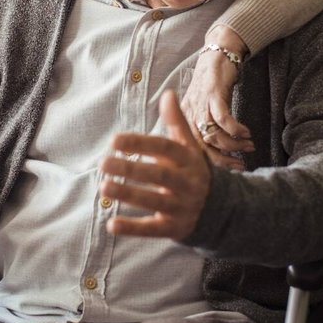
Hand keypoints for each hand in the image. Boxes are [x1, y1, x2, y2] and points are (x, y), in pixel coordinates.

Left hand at [98, 90, 212, 240]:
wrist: (220, 209)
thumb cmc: (192, 171)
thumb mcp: (188, 147)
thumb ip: (176, 122)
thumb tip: (168, 93)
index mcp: (188, 160)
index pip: (164, 149)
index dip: (140, 144)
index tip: (114, 140)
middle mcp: (187, 183)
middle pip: (159, 175)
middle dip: (130, 169)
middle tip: (103, 163)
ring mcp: (181, 207)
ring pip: (154, 201)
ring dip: (128, 195)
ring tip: (104, 187)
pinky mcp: (174, 228)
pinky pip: (152, 229)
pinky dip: (132, 228)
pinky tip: (111, 224)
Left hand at [180, 27, 253, 169]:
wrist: (217, 55)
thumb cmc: (212, 84)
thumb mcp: (204, 107)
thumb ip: (207, 127)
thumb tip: (220, 151)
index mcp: (184, 120)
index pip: (193, 149)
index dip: (212, 163)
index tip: (230, 168)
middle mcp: (188, 114)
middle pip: (202, 147)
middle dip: (223, 158)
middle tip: (240, 164)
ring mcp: (200, 104)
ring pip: (213, 134)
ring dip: (233, 144)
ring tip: (248, 146)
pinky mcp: (212, 94)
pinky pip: (222, 118)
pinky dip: (235, 129)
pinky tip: (246, 133)